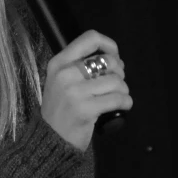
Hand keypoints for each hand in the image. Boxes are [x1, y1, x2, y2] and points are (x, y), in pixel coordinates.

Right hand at [40, 30, 131, 150]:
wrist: (51, 138)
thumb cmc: (60, 108)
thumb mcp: (62, 81)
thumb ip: (80, 66)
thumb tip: (114, 58)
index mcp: (59, 62)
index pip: (90, 38)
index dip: (109, 45)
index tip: (114, 57)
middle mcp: (65, 74)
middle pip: (108, 61)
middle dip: (119, 73)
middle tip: (115, 84)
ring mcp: (74, 92)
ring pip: (116, 81)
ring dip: (123, 90)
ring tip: (117, 98)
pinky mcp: (86, 109)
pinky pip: (118, 99)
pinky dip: (126, 102)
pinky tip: (122, 106)